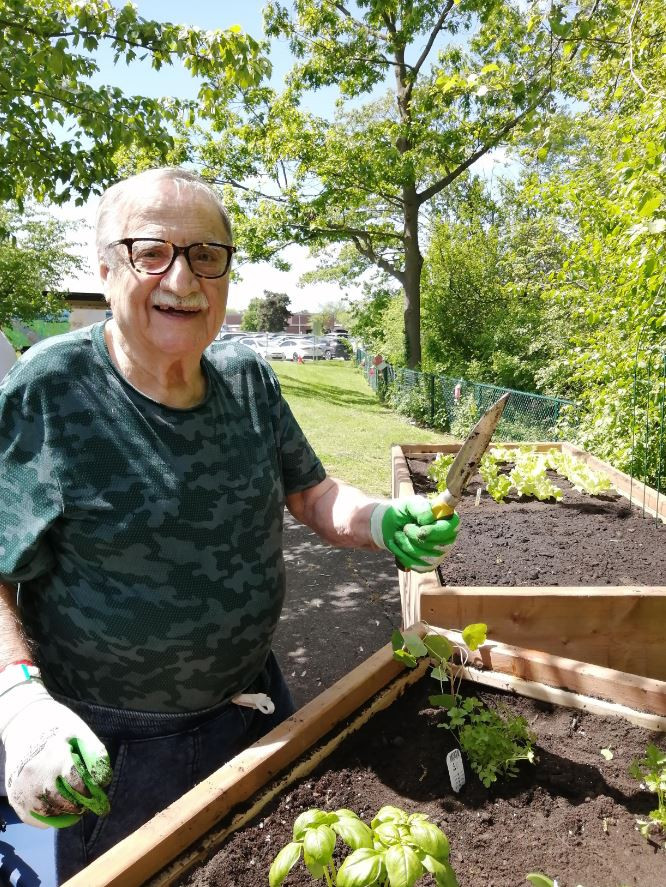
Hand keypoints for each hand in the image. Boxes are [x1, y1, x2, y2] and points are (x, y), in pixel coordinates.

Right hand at [0, 670, 111, 827]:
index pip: (77, 784)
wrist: (23, 721)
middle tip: (83, 803)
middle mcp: (38, 773)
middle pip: (62, 801)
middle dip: (77, 805)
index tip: (94, 794)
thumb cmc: (57, 725)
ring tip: (70, 806)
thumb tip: (104, 780)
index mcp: (57, 755)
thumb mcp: (79, 731)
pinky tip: (54, 810)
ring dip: (62, 812)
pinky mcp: (14, 793)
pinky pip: (30, 816)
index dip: (88, 792)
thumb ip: (94, 752)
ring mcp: (23, 785)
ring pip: (47, 811)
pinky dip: (44, 818)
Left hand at [370, 496, 459, 571]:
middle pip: (436, 545)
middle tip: (405, 527)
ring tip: (398, 535)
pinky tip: (396, 545)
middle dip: (414, 537)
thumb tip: (427, 520)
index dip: (435, 532)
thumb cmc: (405, 511)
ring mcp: (440, 554)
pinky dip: (402, 555)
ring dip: (406, 545)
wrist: (392, 525)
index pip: (450, 529)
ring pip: (424, 557)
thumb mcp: (410, 503)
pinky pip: (417, 566)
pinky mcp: (429, 565)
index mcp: (449, 520)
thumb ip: (420, 507)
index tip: (421, 531)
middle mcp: (448, 539)